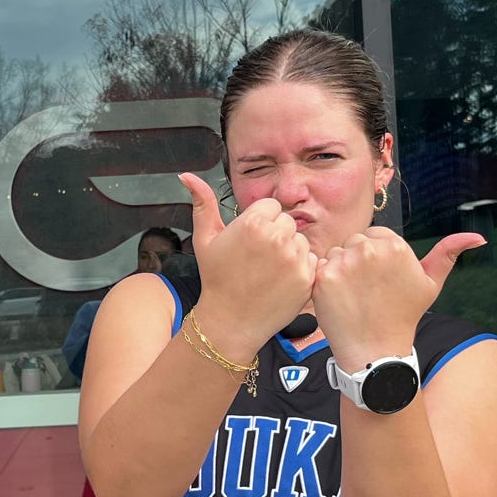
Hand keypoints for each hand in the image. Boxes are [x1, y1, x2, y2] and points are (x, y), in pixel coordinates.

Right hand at [179, 174, 318, 353]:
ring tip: (268, 270)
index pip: (271, 206)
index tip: (249, 242)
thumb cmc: (216, 278)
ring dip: (289, 251)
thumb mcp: (204, 239)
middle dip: (276, 235)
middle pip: (287, 222)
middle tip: (258, 258)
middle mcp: (276, 238)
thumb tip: (185, 174)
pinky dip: (300, 269)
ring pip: (300, 241)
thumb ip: (202, 203)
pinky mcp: (307, 278)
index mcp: (253, 223)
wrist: (230, 321)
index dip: (260, 222)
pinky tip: (280, 281)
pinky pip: (311, 260)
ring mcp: (294, 259)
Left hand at [313, 230, 485, 373]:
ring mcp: (344, 263)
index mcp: (394, 245)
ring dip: (340, 269)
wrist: (376, 351)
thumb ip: (448, 254)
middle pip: (353, 242)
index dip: (376, 256)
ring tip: (355, 295)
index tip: (380, 280)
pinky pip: (319, 266)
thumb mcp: (431, 284)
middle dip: (357, 260)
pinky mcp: (324, 277)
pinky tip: (340, 299)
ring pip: (335, 253)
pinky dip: (325, 281)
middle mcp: (368, 249)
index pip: (374, 235)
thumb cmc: (404, 315)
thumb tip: (479, 238)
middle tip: (368, 290)